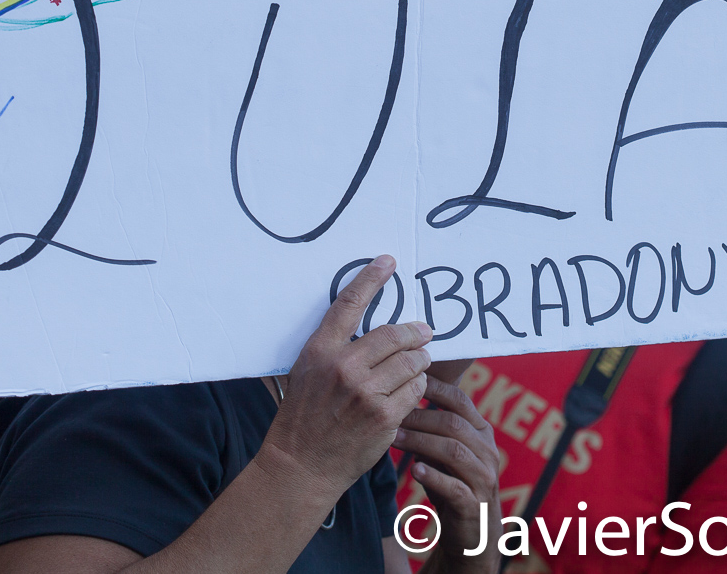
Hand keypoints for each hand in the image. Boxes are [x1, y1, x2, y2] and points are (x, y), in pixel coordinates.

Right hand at [258, 255, 431, 502]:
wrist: (301, 465)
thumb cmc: (303, 417)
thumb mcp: (306, 373)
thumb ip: (333, 349)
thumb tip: (367, 328)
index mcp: (320, 351)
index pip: (349, 304)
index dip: (371, 279)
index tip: (388, 261)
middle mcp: (343, 367)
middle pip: (394, 335)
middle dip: (416, 333)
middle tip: (425, 333)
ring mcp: (366, 392)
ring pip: (411, 363)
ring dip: (419, 362)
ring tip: (417, 364)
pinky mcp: (384, 416)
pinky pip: (415, 390)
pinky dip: (418, 388)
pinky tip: (410, 390)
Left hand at [395, 376, 500, 572]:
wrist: (474, 534)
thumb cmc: (453, 483)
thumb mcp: (446, 451)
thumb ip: (433, 427)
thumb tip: (401, 393)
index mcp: (481, 431)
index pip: (459, 400)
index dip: (434, 388)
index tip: (406, 378)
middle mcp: (487, 450)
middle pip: (454, 424)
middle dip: (420, 417)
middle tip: (390, 414)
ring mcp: (483, 478)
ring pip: (453, 452)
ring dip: (420, 443)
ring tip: (394, 438)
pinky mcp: (475, 505)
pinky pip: (455, 487)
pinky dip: (433, 476)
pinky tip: (414, 470)